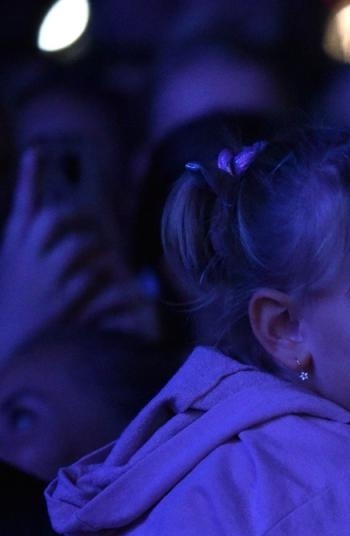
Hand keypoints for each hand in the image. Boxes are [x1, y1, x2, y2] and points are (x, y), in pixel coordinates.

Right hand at [0, 148, 153, 360]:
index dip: (30, 177)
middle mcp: (25, 256)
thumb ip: (27, 245)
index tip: (36, 152)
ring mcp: (46, 276)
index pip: (21, 204)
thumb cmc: (13, 307)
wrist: (7, 344)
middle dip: (76, 216)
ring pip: (78, 243)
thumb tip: (48, 226)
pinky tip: (115, 286)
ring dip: (95, 246)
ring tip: (100, 256)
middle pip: (54, 217)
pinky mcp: (66, 299)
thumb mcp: (12, 270)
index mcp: (10, 245)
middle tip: (90, 224)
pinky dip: (106, 277)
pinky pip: (94, 276)